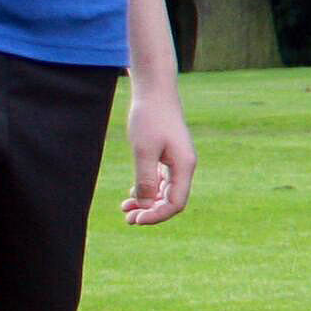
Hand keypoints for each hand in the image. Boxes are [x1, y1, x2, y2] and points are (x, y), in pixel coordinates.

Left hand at [119, 87, 196, 224]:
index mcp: (184, 166)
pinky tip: (132, 193)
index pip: (175, 203)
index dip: (157, 215)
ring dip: (148, 202)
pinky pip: (162, 179)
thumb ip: (146, 180)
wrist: (155, 91)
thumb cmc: (149, 118)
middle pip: (172, 200)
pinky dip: (149, 189)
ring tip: (125, 208)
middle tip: (128, 219)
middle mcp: (185, 166)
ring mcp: (178, 160)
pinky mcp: (169, 154)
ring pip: (166, 190)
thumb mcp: (144, 151)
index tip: (136, 219)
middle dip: (151, 211)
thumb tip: (146, 206)